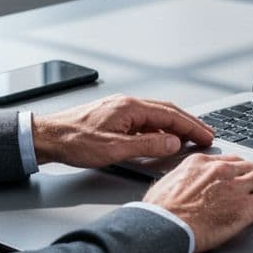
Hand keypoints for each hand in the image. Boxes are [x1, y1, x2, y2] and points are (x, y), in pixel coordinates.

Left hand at [31, 94, 213, 167]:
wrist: (46, 137)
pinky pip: (144, 121)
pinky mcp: (113, 117)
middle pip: (167, 111)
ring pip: (156, 116)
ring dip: (175, 126)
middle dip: (189, 123)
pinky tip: (162, 139)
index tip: (207, 135)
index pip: (171, 115)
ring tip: (189, 138)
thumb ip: (147, 146)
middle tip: (206, 135)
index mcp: (130, 107)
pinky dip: (159, 129)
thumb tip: (173, 143)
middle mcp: (127, 103)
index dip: (192, 126)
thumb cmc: (73, 141)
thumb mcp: (114, 149)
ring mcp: (120, 109)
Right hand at [144, 154, 252, 252]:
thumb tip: (183, 186)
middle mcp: (222, 171)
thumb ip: (182, 180)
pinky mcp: (246, 206)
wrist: (163, 226)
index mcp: (201, 163)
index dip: (247, 166)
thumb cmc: (159, 213)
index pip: (232, 160)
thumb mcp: (166, 185)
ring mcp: (236, 187)